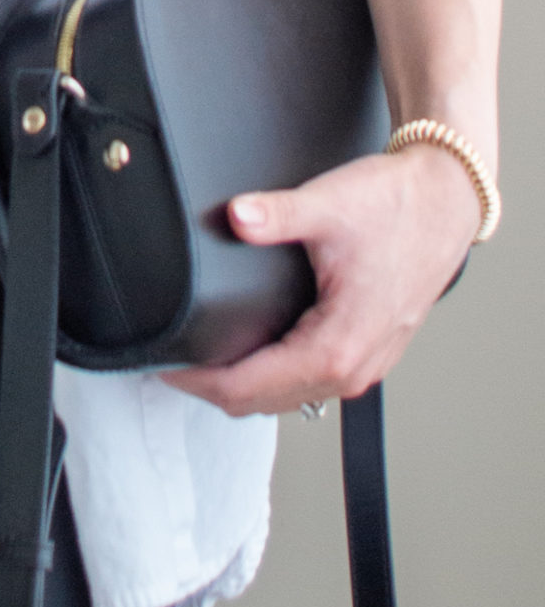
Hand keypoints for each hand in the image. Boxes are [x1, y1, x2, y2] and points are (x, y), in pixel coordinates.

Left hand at [162, 143, 481, 415]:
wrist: (444, 203)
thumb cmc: (396, 208)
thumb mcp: (328, 205)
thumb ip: (276, 214)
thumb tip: (237, 216)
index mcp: (336, 347)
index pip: (246, 388)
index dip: (197, 380)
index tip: (162, 363)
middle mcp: (351, 370)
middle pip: (259, 402)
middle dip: (210, 385)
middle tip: (170, 357)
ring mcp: (363, 366)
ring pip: (284, 398)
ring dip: (241, 384)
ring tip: (201, 355)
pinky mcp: (366, 353)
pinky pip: (307, 384)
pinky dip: (271, 376)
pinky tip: (249, 350)